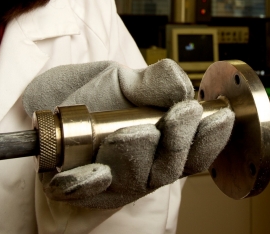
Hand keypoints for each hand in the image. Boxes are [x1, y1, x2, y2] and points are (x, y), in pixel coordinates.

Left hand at [23, 59, 234, 208]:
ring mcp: (109, 183)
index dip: (211, 139)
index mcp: (162, 149)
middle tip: (180, 116)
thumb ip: (156, 81)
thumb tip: (184, 88)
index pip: (196, 154)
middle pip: (167, 171)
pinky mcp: (72, 186)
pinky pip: (82, 190)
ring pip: (132, 181)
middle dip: (177, 144)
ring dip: (138, 156)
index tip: (219, 116)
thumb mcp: (129, 79)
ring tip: (139, 132)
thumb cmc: (96, 93)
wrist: (50, 95)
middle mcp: (141, 171)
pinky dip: (88, 184)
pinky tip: (96, 172)